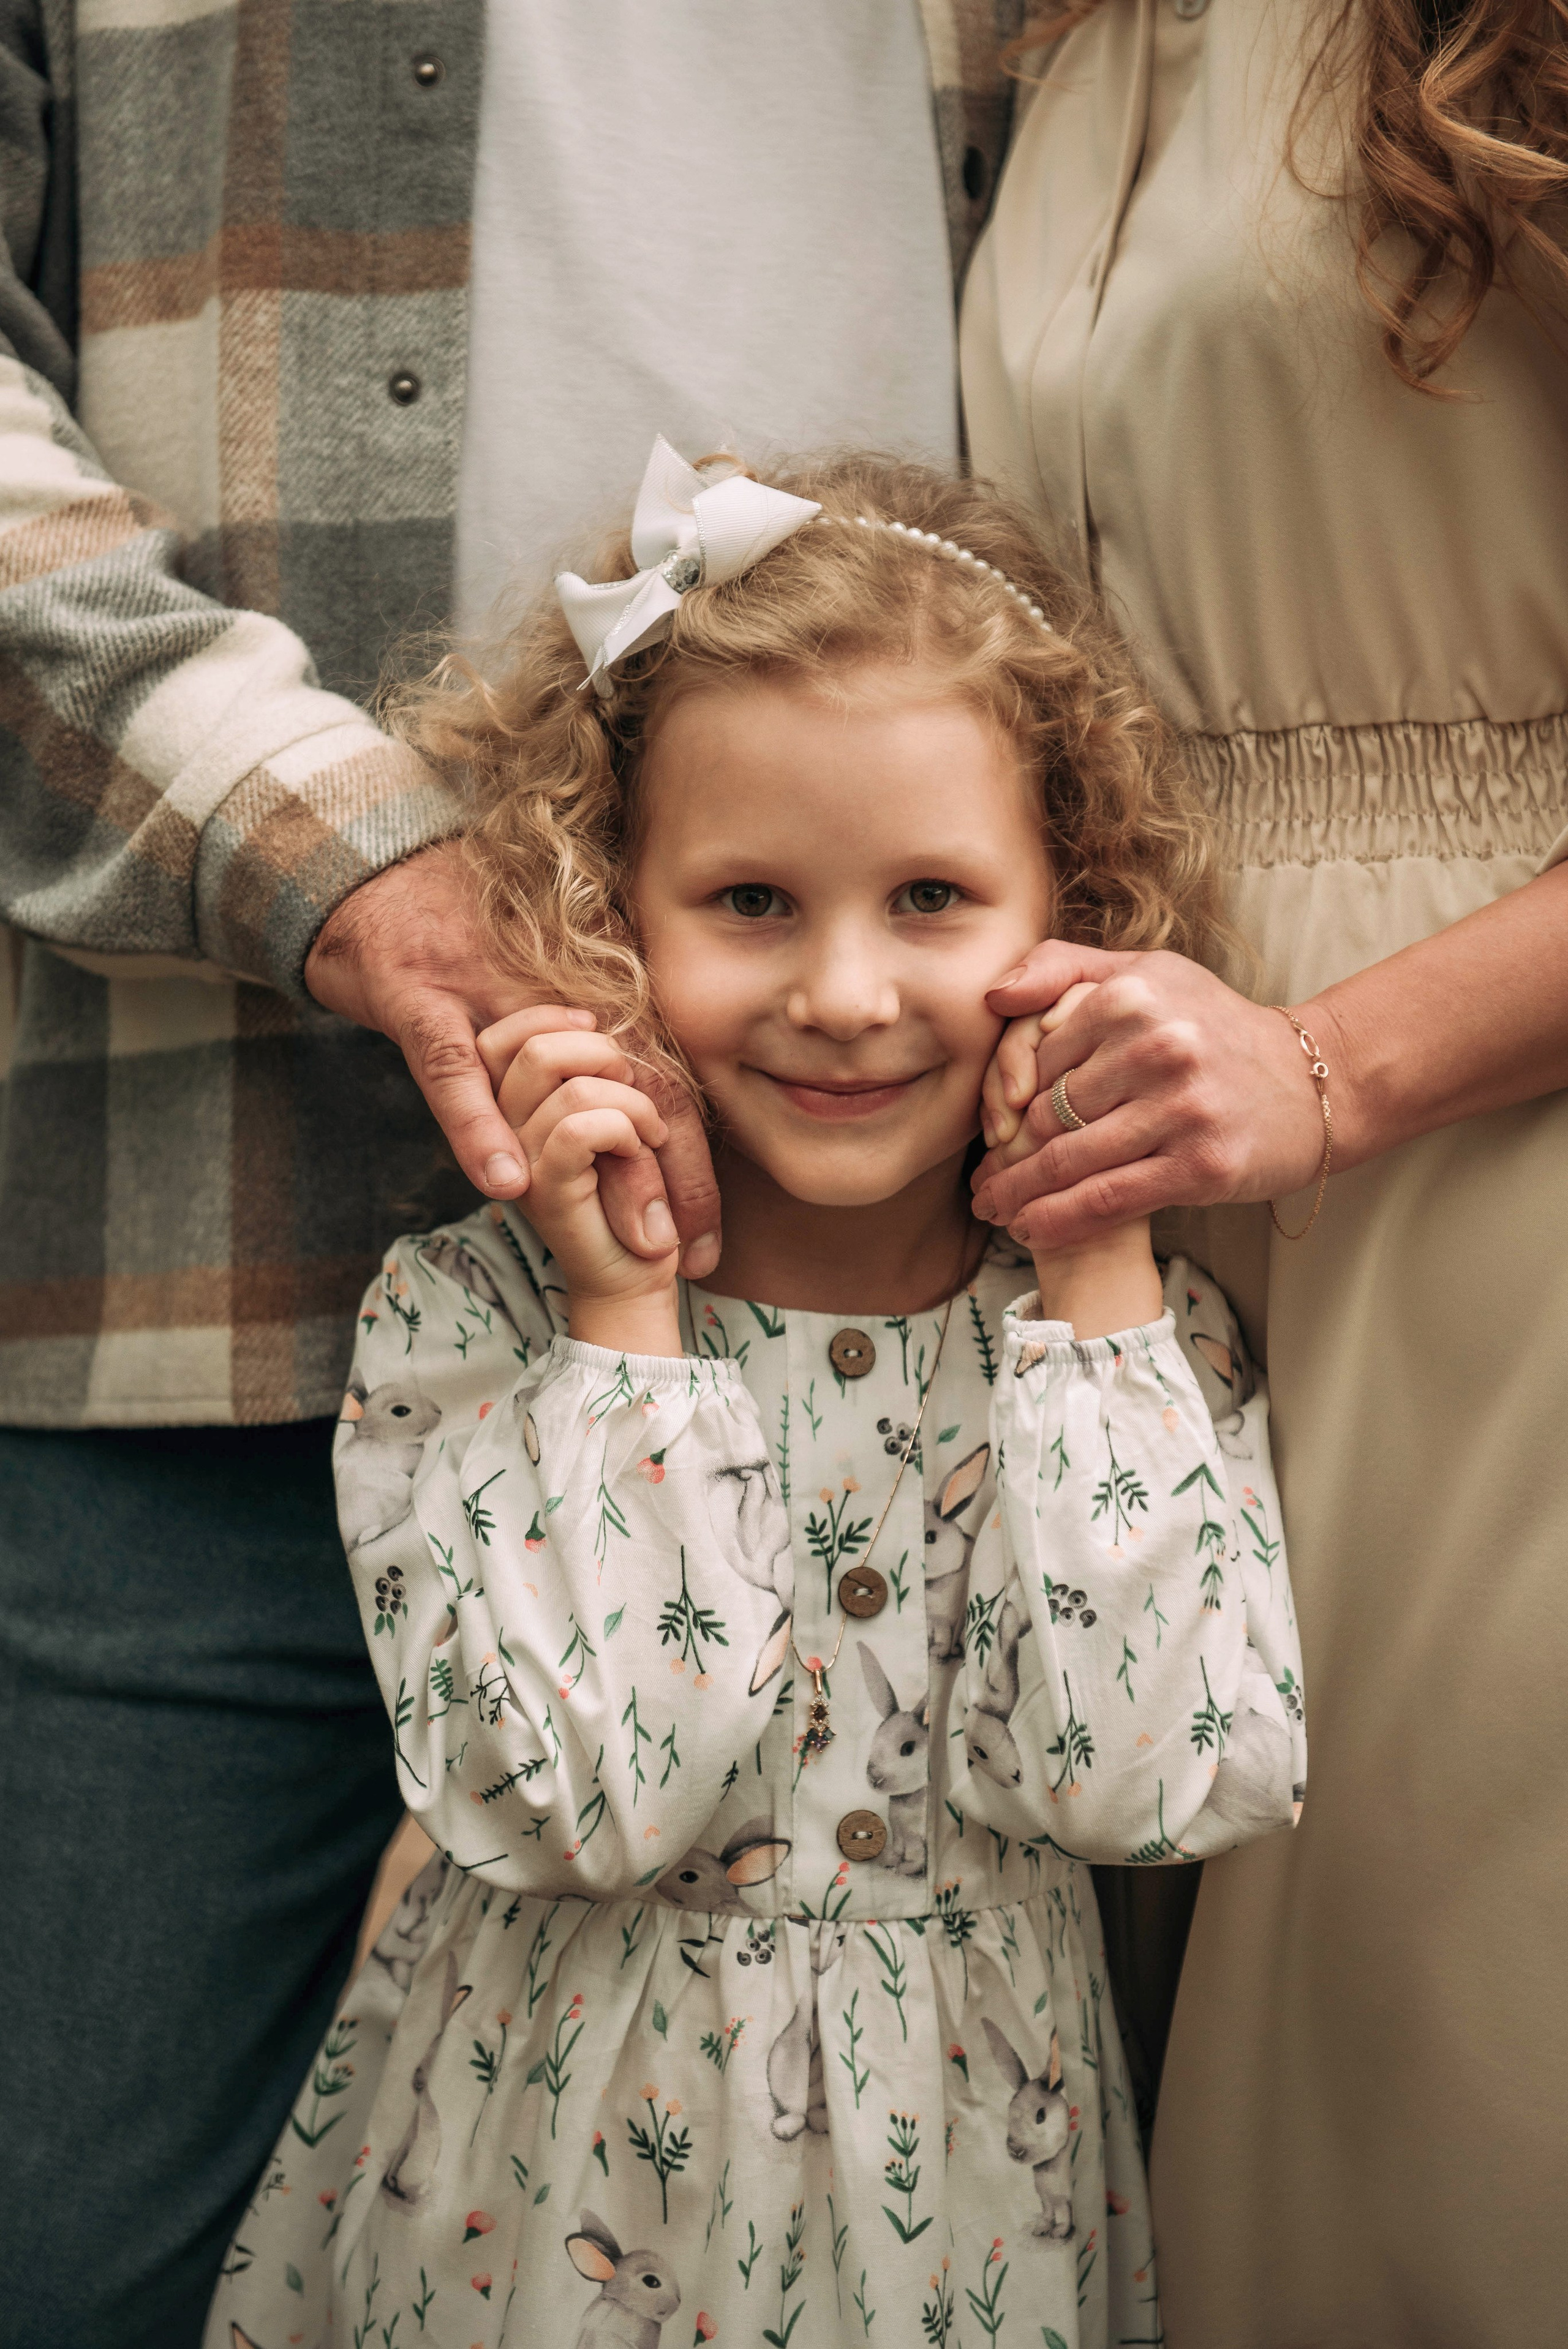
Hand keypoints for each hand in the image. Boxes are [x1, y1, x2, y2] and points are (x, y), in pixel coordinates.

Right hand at [305, 847, 721, 1275]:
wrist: (377, 871)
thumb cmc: (467, 929)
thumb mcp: (548, 967)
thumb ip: (596, 1027)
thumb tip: (647, 1112)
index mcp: (592, 987)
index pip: (661, 1078)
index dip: (691, 1159)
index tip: (709, 1238)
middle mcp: (555, 991)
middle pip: (640, 1086)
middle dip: (672, 1176)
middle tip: (690, 1252)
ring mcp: (487, 1000)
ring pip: (568, 1086)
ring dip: (607, 1163)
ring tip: (638, 1233)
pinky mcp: (421, 1002)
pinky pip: (455, 1071)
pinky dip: (479, 1128)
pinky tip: (508, 1182)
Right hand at [487, 1017, 682, 1353]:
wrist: (631, 1277)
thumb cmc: (630, 1193)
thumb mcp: (616, 1117)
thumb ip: (594, 1073)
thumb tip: (597, 1023)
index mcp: (509, 1107)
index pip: (505, 1037)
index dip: (557, 1021)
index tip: (606, 1049)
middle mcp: (501, 1131)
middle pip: (534, 1049)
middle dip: (604, 1056)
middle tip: (636, 1097)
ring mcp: (518, 1162)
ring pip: (569, 1086)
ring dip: (630, 1102)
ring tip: (648, 1133)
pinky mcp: (546, 1190)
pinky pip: (579, 1128)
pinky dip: (625, 1128)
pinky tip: (639, 1149)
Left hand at [970, 941, 1327, 1252]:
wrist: (1312, 1082)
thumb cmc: (1212, 1026)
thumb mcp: (1146, 973)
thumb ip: (1062, 967)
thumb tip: (992, 996)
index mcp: (1132, 996)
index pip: (1033, 1056)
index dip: (1004, 1097)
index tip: (994, 1126)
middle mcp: (1157, 1048)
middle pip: (1045, 1112)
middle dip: (1007, 1153)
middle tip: (982, 1180)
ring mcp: (1181, 1109)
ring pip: (1069, 1161)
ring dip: (1018, 1194)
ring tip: (992, 1207)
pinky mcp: (1200, 1165)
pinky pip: (1107, 1199)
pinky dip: (1059, 1219)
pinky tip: (1029, 1227)